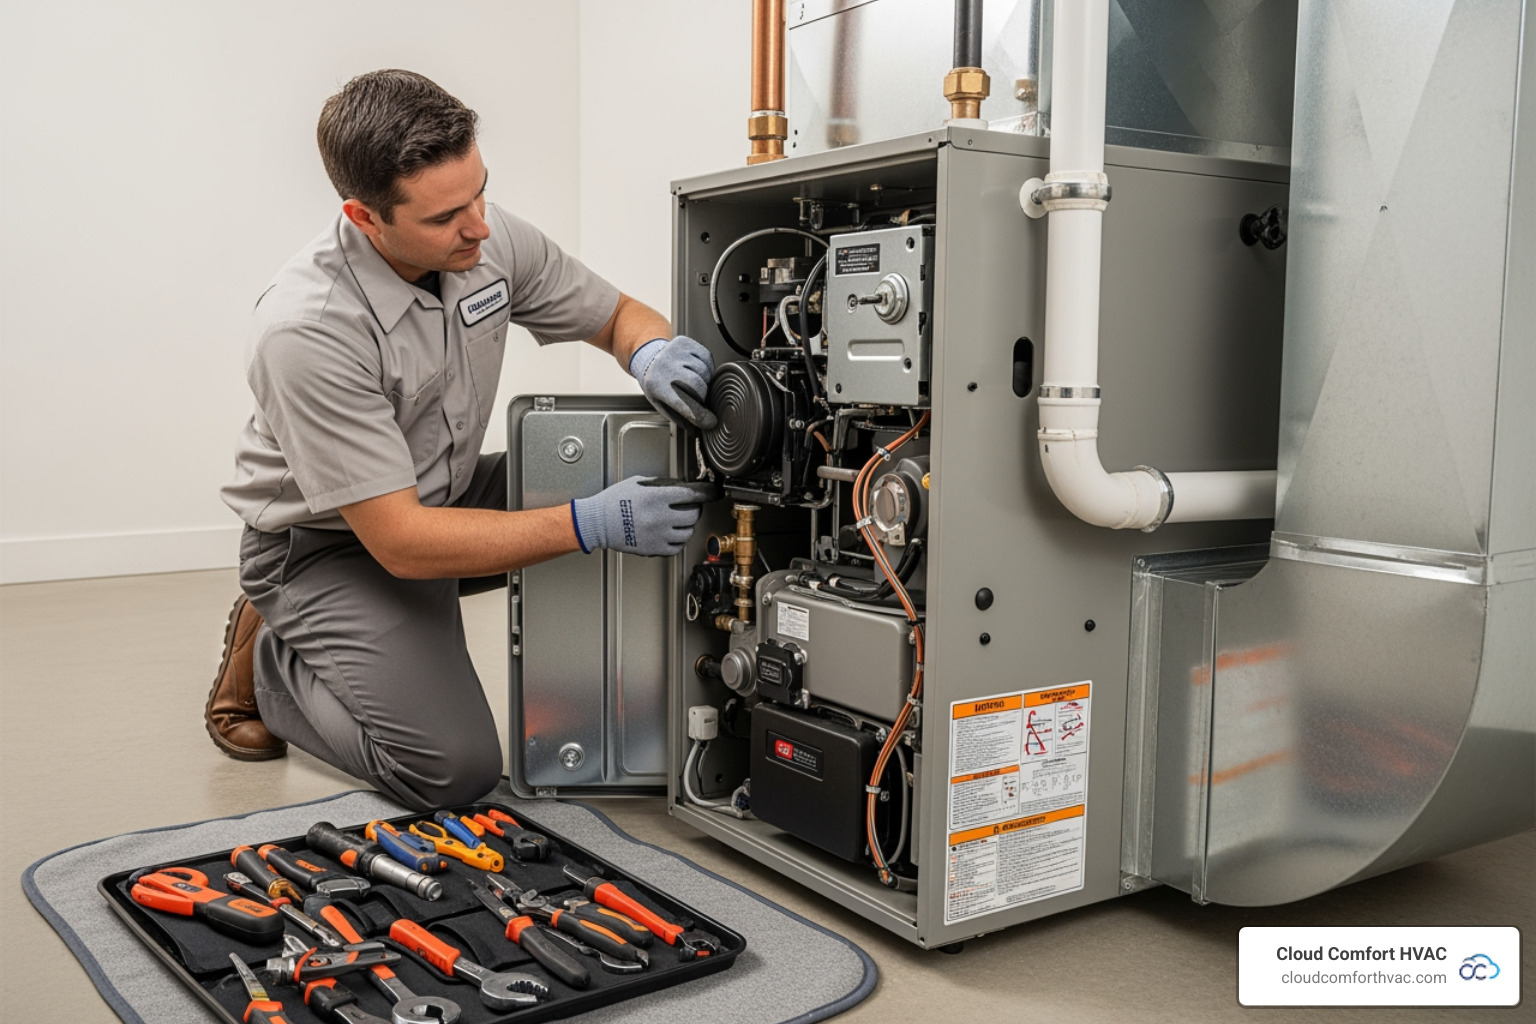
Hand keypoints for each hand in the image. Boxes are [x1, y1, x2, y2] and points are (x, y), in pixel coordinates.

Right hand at [570, 476, 720, 556]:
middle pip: (693, 514)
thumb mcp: (638, 483)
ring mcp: (657, 535)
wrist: (598, 522)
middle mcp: (659, 517)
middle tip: (690, 506)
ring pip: (687, 532)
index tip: (713, 492)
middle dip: (695, 509)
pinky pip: (677, 547)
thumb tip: (682, 487)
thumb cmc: (614, 502)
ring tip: (679, 520)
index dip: (707, 492)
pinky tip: (672, 533)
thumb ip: (662, 485)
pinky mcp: (653, 548)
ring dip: (687, 525)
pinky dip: (678, 540)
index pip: (692, 494)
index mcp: (656, 497)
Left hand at [629, 336, 717, 429]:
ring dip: (704, 382)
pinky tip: (696, 371)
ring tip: (692, 382)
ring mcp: (676, 352)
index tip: (711, 422)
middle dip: (702, 397)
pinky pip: (707, 359)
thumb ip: (679, 417)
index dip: (701, 415)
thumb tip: (698, 429)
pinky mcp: (686, 343)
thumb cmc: (655, 382)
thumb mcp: (660, 403)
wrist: (649, 357)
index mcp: (657, 385)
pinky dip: (706, 368)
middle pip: (698, 386)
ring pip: (704, 372)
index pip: (685, 404)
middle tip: (697, 399)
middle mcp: (666, 366)